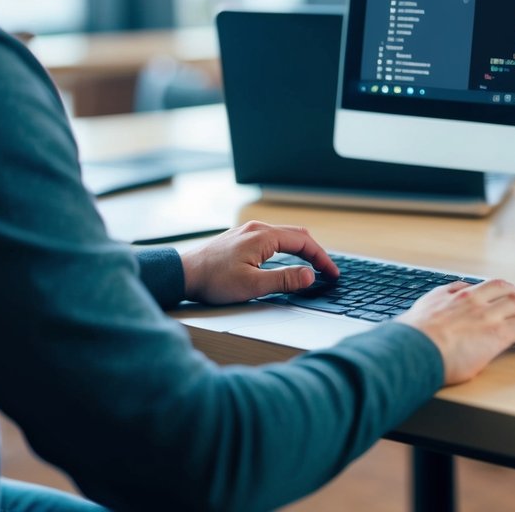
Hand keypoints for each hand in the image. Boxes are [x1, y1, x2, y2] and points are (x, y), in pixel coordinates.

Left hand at [180, 221, 338, 304]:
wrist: (182, 273)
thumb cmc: (212, 280)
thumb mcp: (251, 285)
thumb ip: (283, 279)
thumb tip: (310, 276)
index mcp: (263, 236)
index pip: (304, 242)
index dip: (322, 258)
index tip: (332, 273)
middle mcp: (257, 228)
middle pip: (297, 235)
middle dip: (316, 252)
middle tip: (326, 271)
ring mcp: (248, 231)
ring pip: (285, 235)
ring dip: (302, 249)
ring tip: (311, 266)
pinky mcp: (242, 238)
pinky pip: (273, 238)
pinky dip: (288, 248)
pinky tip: (286, 260)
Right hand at [397, 280, 514, 384]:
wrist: (412, 351)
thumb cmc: (409, 342)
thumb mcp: (415, 316)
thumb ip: (428, 309)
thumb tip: (426, 314)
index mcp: (449, 296)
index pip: (479, 286)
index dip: (496, 293)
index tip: (501, 301)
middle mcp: (470, 299)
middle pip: (505, 288)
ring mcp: (485, 313)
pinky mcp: (497, 331)